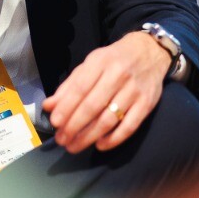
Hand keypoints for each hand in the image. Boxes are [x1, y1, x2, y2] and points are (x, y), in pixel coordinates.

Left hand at [43, 30, 171, 153]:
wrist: (150, 52)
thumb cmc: (114, 60)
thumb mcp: (91, 64)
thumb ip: (70, 86)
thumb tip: (48, 106)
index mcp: (101, 62)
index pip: (80, 88)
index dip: (66, 107)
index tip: (55, 122)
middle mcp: (118, 75)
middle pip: (93, 106)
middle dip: (74, 126)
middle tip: (62, 139)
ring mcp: (134, 90)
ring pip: (109, 119)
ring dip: (89, 136)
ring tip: (74, 146)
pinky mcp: (147, 104)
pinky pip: (129, 126)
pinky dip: (113, 139)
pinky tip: (100, 145)